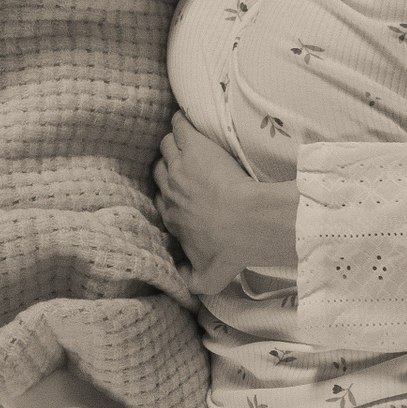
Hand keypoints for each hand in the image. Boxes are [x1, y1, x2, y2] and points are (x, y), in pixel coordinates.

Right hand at [153, 112, 299, 293]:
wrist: (247, 223)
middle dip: (168, 167)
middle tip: (183, 165)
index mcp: (171, 218)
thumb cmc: (230, 250)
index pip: (161, 199)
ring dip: (174, 144)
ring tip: (184, 142)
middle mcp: (169, 191)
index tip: (179, 192)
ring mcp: (178, 167)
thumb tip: (184, 286)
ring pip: (166, 147)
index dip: (169, 193)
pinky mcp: (192, 147)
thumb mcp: (209, 277)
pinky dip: (180, 122)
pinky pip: (178, 127)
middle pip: (159, 171)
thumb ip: (194, 282)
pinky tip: (185, 120)